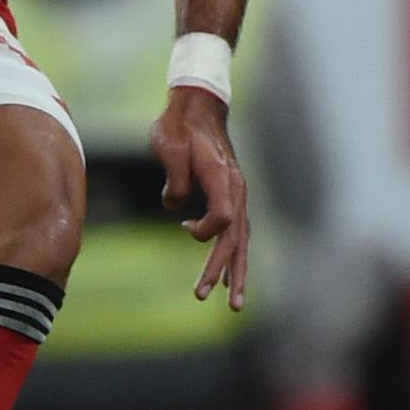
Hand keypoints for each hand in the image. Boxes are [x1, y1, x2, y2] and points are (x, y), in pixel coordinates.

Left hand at [153, 88, 251, 308]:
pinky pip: (236, 232)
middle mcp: (236, 189)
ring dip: (235, 272)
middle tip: (206, 297)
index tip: (183, 227)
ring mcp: (237, 193)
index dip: (205, 231)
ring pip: (241, 240)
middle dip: (223, 271)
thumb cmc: (179, 125)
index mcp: (223, 178)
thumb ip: (174, 176)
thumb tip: (174, 204)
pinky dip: (232, 255)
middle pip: (236, 238)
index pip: (224, 218)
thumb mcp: (169, 144)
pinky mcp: (230, 196)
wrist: (198, 106)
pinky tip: (227, 276)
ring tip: (232, 303)